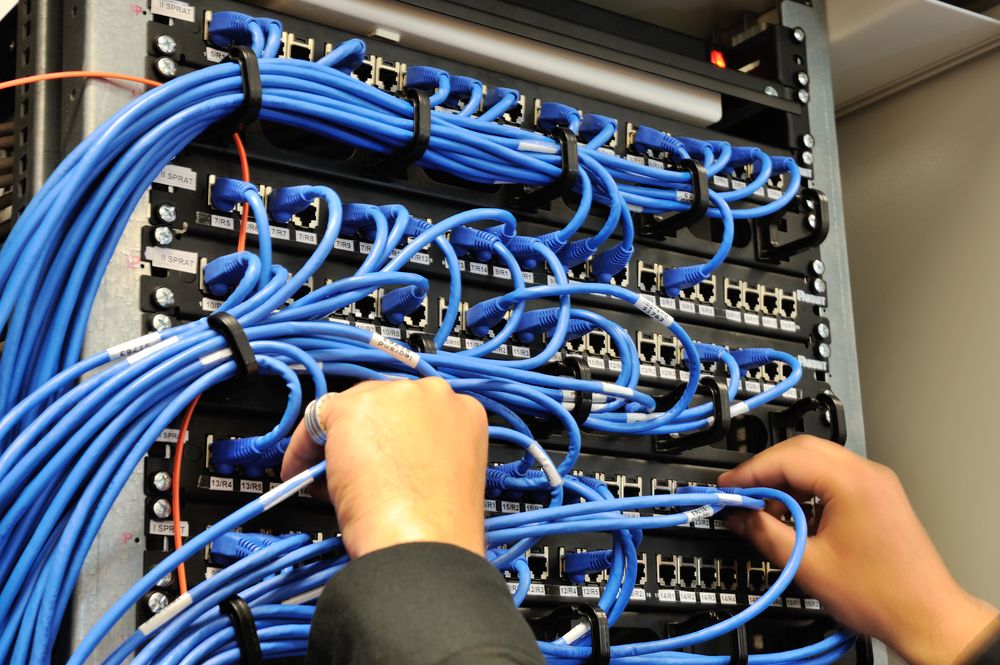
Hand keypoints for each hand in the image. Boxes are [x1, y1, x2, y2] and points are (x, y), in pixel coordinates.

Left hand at [282, 377, 488, 559]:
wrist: (422, 540)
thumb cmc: (439, 525)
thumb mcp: (444, 477)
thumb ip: (421, 454)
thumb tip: (382, 460)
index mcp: (464, 412)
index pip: (416, 412)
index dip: (393, 437)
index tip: (378, 456)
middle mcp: (434, 395)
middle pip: (383, 404)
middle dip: (363, 436)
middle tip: (347, 469)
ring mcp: (396, 396)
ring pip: (351, 409)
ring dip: (336, 442)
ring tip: (327, 478)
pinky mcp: (356, 407)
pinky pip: (316, 420)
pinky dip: (304, 449)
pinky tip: (304, 475)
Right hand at [719, 436, 996, 664]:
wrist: (927, 616)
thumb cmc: (881, 595)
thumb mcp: (808, 565)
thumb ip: (766, 534)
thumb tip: (739, 517)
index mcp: (852, 483)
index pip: (787, 458)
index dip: (750, 472)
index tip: (727, 487)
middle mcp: (868, 474)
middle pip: (801, 450)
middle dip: (766, 470)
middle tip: (740, 494)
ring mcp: (876, 482)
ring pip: (817, 461)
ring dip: (786, 478)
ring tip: (764, 508)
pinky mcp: (878, 495)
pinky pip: (833, 476)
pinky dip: (807, 487)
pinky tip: (793, 513)